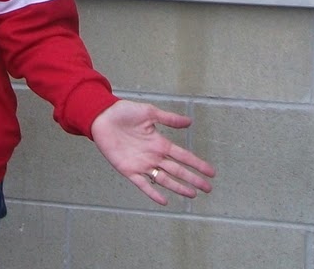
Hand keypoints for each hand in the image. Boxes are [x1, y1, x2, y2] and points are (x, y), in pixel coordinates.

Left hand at [90, 99, 215, 204]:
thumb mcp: (149, 112)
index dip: (197, 164)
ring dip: (178, 188)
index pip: (183, 156)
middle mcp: (153, 156)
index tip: (211, 172)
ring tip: (192, 195)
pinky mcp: (128, 170)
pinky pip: (143, 184)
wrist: (102, 116)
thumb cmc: (124, 112)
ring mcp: (142, 164)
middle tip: (208, 188)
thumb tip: (190, 122)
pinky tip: (164, 201)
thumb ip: (169, 119)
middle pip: (177, 171)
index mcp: (160, 143)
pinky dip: (153, 193)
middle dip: (193, 179)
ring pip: (164, 179)